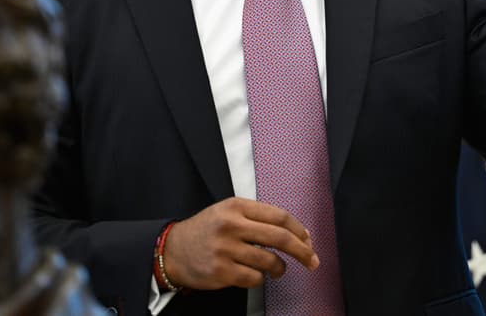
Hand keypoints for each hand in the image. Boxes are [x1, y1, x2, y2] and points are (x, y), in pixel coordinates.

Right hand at [162, 197, 318, 290]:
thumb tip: (295, 232)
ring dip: (280, 268)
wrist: (173, 250)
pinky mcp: (221, 271)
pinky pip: (254, 279)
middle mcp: (232, 225)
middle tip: (312, 260)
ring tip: (278, 269)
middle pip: (279, 237)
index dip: (299, 229)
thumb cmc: (205, 231)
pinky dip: (260, 279)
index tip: (308, 240)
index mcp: (237, 206)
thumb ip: (257, 217)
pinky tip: (254, 275)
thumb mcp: (228, 211)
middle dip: (302, 251)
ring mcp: (226, 249)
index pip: (278, 216)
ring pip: (269, 261)